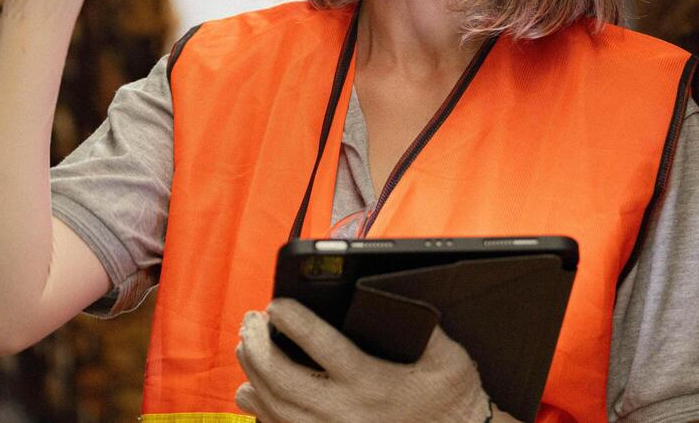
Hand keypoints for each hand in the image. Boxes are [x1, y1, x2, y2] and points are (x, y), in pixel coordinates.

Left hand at [234, 298, 495, 421]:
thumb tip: (387, 289)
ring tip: (247, 344)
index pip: (322, 346)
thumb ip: (420, 322)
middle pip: (282, 377)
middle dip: (259, 344)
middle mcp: (346, 413)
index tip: (276, 303)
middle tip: (251, 319)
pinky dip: (260, 410)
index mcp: (373, 383)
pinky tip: (251, 390)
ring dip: (253, 372)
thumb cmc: (451, 397)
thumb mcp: (447, 356)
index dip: (293, 321)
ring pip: (275, 407)